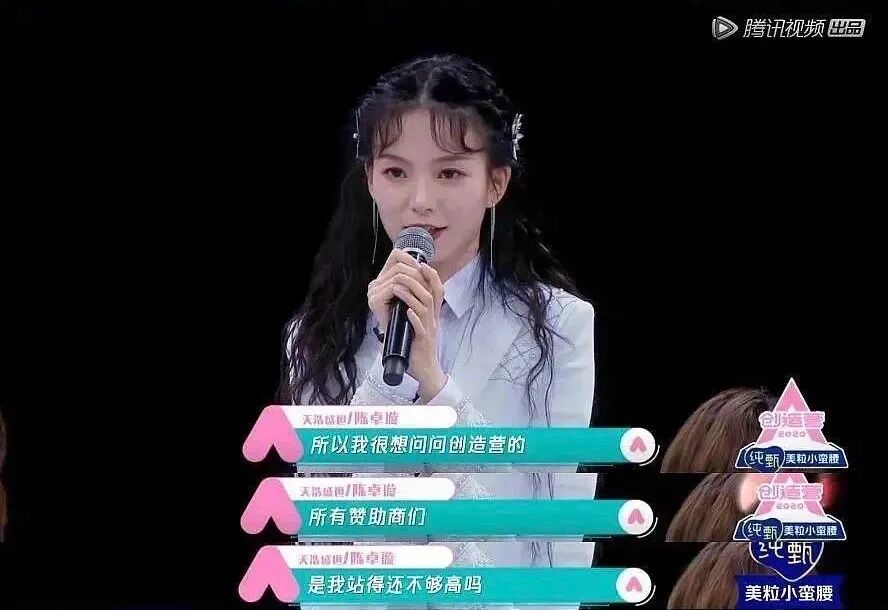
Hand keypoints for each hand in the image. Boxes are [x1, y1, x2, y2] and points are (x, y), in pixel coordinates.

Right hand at [367, 249, 427, 330]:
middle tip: (427, 287)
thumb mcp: (418, 296)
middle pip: (399, 266)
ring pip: (398, 276)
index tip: (423, 272)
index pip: (396, 255)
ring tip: (422, 295)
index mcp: (384, 280)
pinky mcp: (375, 301)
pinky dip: (407, 294)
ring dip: (415, 284)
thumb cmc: (413, 321)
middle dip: (417, 274)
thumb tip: (424, 264)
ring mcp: (373, 292)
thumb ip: (420, 280)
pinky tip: (412, 303)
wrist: (407, 344)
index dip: (412, 260)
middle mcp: (376, 284)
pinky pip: (394, 288)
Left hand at [392, 262, 445, 401]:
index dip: (431, 276)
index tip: (422, 264)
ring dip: (410, 296)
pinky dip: (413, 318)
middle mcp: (433, 318)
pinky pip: (420, 328)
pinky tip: (405, 312)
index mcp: (432, 313)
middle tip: (402, 273)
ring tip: (397, 288)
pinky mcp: (423, 341)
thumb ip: (415, 308)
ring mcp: (429, 329)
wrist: (425, 370)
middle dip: (417, 281)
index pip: (437, 289)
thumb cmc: (419, 345)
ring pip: (425, 307)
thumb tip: (404, 291)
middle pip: (431, 294)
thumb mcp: (418, 323)